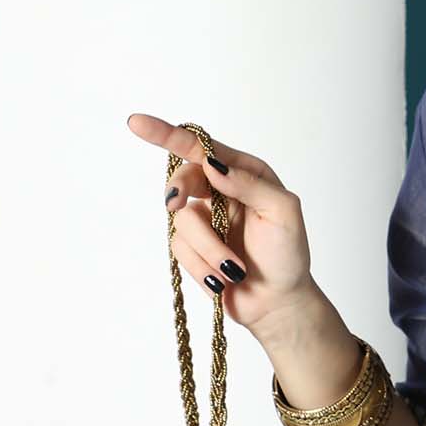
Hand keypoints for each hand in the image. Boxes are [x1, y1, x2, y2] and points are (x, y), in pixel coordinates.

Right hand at [125, 113, 316, 336]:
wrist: (277, 303)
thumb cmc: (288, 255)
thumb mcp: (283, 213)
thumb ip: (250, 183)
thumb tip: (212, 163)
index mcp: (245, 174)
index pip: (202, 148)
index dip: (168, 134)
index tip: (137, 123)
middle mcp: (220, 191)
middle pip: (182, 179)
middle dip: (180, 192)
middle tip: (178, 202)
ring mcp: (204, 219)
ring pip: (181, 220)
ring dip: (208, 249)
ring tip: (234, 271)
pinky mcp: (192, 246)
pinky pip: (179, 248)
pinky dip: (201, 266)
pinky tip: (223, 280)